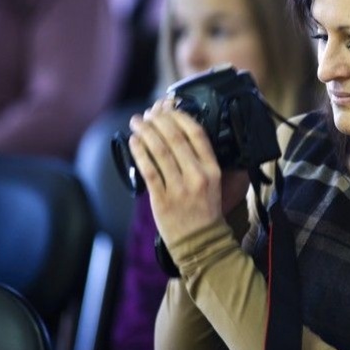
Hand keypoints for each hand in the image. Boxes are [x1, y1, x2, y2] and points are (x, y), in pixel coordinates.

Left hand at [128, 100, 248, 248]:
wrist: (201, 242)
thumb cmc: (205, 209)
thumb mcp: (215, 182)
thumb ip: (202, 160)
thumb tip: (179, 132)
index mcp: (212, 169)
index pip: (197, 134)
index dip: (180, 116)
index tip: (169, 107)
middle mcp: (197, 176)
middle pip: (175, 139)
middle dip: (159, 120)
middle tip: (148, 112)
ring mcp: (180, 188)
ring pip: (160, 152)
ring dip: (146, 132)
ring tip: (137, 121)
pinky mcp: (163, 200)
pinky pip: (149, 171)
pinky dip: (140, 153)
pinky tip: (134, 141)